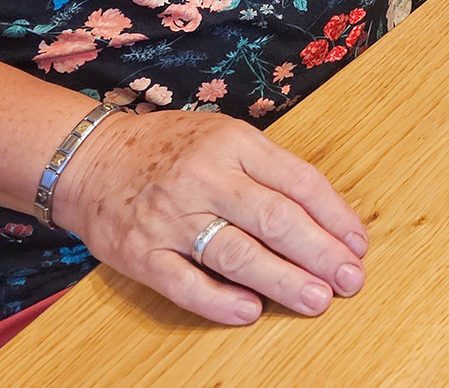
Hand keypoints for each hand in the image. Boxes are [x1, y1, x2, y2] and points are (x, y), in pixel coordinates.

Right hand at [52, 107, 367, 324]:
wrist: (90, 159)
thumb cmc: (170, 149)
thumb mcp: (224, 137)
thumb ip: (269, 169)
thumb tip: (325, 216)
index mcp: (233, 143)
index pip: (297, 181)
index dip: (334, 216)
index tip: (358, 244)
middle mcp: (204, 177)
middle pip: (274, 218)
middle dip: (319, 252)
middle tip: (349, 279)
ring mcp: (171, 216)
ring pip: (235, 253)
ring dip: (281, 280)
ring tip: (315, 300)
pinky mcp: (141, 252)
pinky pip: (185, 283)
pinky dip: (220, 301)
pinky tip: (251, 310)